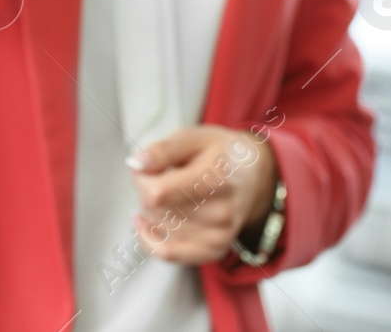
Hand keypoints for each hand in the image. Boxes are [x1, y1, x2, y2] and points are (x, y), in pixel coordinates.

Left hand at [125, 125, 278, 265]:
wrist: (255, 176)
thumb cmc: (221, 153)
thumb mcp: (194, 137)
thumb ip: (163, 150)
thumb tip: (135, 164)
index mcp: (215, 178)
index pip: (157, 192)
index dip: (140, 178)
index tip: (144, 166)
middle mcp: (221, 212)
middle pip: (156, 210)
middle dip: (147, 191)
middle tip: (161, 175)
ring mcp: (219, 235)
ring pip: (159, 228)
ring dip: (153, 211)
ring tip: (169, 192)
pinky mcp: (215, 250)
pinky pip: (168, 253)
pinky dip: (149, 238)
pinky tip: (145, 223)